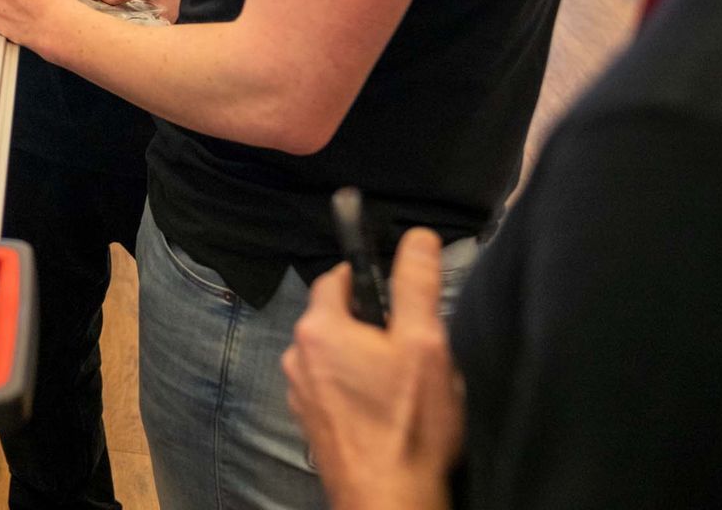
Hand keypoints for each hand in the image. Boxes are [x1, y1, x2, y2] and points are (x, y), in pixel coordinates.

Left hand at [282, 229, 464, 509]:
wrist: (388, 499)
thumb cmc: (408, 423)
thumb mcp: (424, 344)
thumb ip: (416, 285)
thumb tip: (417, 237)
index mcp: (318, 327)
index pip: (338, 277)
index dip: (370, 279)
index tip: (400, 297)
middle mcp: (296, 354)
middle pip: (335, 317)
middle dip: (370, 324)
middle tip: (411, 347)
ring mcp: (299, 391)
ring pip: (334, 354)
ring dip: (362, 358)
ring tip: (402, 385)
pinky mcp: (310, 421)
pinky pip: (332, 387)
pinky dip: (354, 389)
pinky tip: (385, 410)